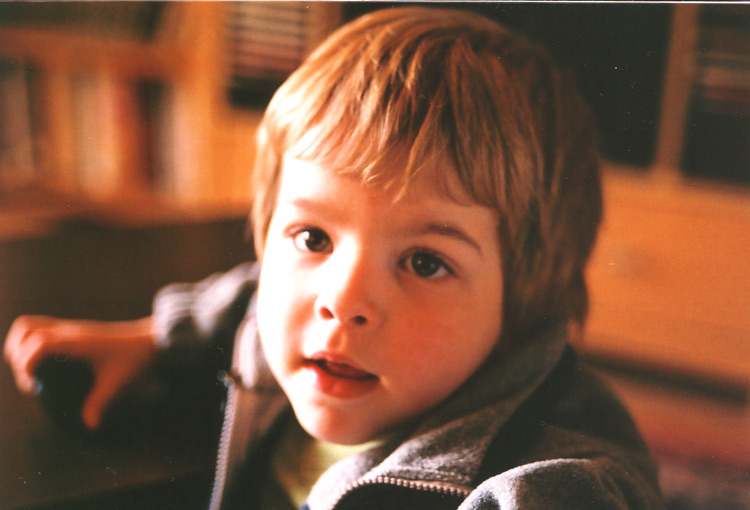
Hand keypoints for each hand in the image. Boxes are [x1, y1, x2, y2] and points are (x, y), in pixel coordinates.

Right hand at [3, 315, 156, 429]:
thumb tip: (90, 425)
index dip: (26, 363)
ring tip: (30, 372)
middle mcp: (69, 330)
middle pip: (25, 327)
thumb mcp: (116, 383)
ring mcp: (70, 328)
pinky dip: (32, 345)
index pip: (38, 342)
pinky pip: (43, 330)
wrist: (151, 339)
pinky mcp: (73, 331)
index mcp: (76, 341)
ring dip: (20, 346)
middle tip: (29, 380)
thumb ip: (100, 403)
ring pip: (31, 325)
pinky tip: (45, 367)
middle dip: (15, 354)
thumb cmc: (134, 358)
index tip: (32, 386)